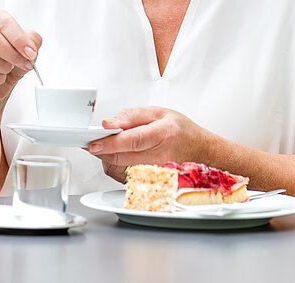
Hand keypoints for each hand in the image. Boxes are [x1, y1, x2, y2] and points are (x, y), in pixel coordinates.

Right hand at [0, 9, 41, 104]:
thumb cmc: (9, 59)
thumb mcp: (26, 48)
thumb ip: (33, 41)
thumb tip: (32, 45)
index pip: (4, 22)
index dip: (19, 39)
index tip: (31, 52)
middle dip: (13, 55)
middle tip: (24, 64)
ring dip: (4, 68)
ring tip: (8, 69)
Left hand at [87, 107, 211, 182]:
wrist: (201, 151)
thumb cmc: (181, 131)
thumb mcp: (159, 112)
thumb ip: (131, 116)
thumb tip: (109, 123)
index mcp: (164, 134)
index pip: (132, 140)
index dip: (110, 143)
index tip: (93, 143)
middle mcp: (161, 156)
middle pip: (122, 157)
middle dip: (104, 150)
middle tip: (98, 141)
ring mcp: (157, 173)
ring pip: (121, 170)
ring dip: (109, 158)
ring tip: (113, 147)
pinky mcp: (151, 182)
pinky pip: (124, 178)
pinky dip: (117, 167)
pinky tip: (121, 157)